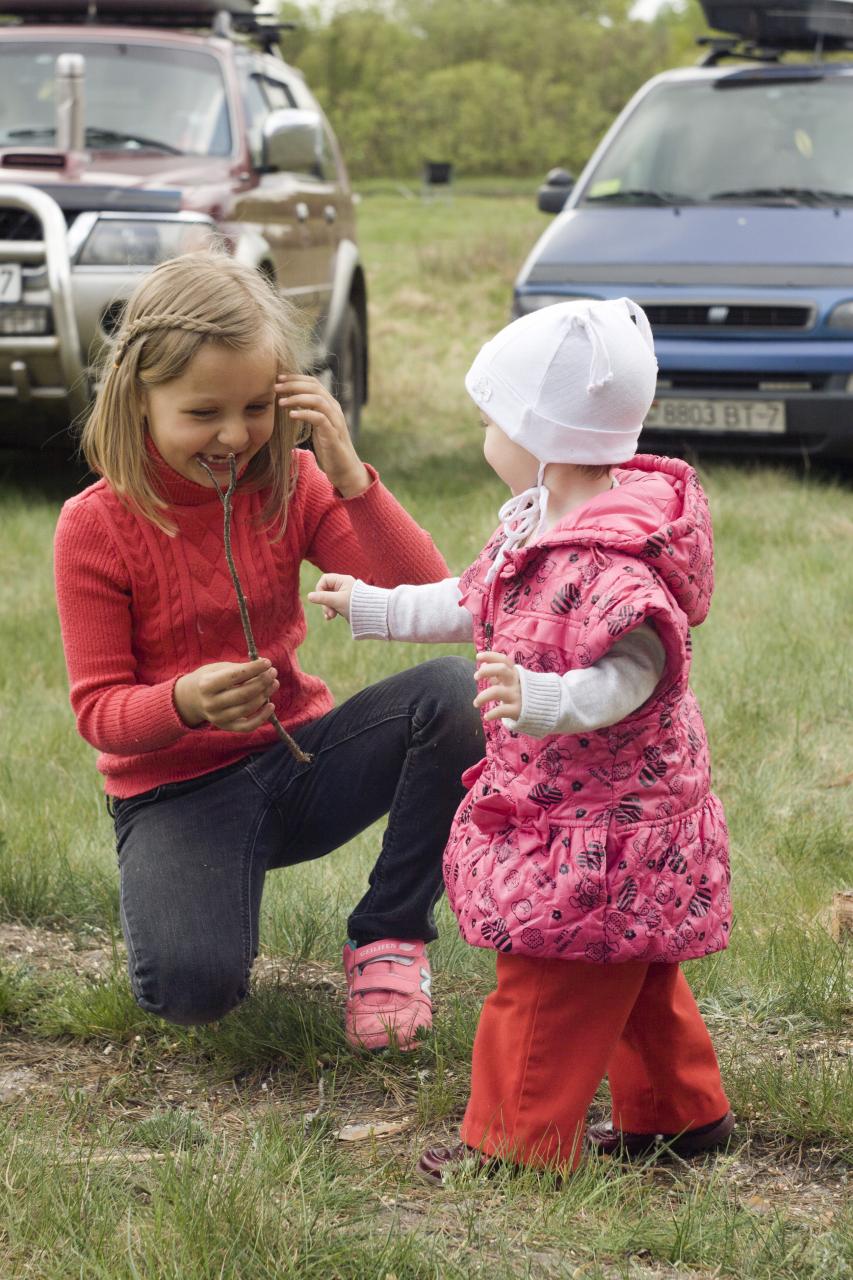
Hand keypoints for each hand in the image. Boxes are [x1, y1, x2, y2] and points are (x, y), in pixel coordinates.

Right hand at [174, 658, 278, 731]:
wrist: (191, 699)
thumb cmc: (209, 679)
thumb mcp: (218, 669)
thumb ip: (239, 669)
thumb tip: (264, 668)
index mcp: (206, 685)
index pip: (235, 676)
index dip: (254, 669)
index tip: (267, 662)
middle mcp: (211, 703)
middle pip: (244, 694)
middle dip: (262, 682)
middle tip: (273, 672)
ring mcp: (218, 718)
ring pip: (247, 708)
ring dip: (265, 695)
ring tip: (274, 683)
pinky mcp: (226, 727)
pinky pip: (247, 726)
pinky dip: (262, 717)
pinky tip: (271, 706)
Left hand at [276, 374, 368, 497]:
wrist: (345, 468)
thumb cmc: (329, 447)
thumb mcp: (318, 426)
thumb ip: (309, 411)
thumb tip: (291, 400)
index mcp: (330, 405)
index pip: (313, 383)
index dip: (296, 378)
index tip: (279, 378)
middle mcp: (334, 409)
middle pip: (315, 387)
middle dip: (293, 384)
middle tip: (276, 387)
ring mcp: (335, 421)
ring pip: (318, 400)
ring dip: (297, 398)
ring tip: (281, 402)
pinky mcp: (333, 435)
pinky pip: (319, 419)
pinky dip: (305, 414)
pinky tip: (291, 415)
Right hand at [307, 573, 355, 621]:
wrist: (372, 615)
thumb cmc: (355, 605)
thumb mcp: (337, 601)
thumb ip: (322, 598)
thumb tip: (309, 596)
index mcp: (342, 580)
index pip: (324, 580)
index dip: (319, 589)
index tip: (321, 598)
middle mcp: (343, 586)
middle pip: (325, 591)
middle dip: (325, 603)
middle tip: (329, 613)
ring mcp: (344, 595)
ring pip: (329, 599)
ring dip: (327, 608)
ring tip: (331, 617)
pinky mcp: (345, 603)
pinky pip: (333, 605)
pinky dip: (331, 611)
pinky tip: (330, 618)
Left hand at [473, 651, 521, 721]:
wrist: (544, 709)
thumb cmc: (523, 693)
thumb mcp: (512, 681)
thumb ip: (498, 674)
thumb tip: (483, 664)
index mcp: (515, 674)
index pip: (503, 660)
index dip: (490, 656)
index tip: (478, 656)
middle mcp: (516, 682)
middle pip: (502, 670)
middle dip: (486, 671)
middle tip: (476, 677)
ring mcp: (517, 695)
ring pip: (497, 691)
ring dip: (482, 696)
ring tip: (476, 703)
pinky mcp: (517, 710)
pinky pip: (502, 710)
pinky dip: (492, 714)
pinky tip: (487, 717)